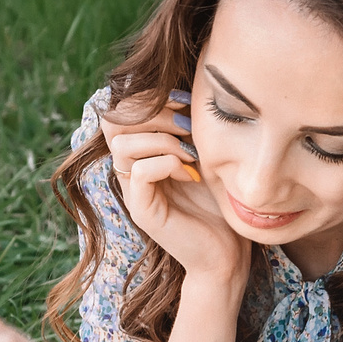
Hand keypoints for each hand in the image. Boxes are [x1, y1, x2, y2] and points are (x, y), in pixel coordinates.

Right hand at [100, 88, 246, 285]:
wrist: (228, 252)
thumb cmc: (220, 202)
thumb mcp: (205, 154)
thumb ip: (188, 127)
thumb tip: (189, 89)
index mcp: (141, 153)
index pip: (120, 111)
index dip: (148, 98)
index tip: (186, 101)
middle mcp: (131, 170)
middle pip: (114, 122)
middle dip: (155, 114)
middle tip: (189, 125)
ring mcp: (134, 192)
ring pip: (122, 145)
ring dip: (161, 140)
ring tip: (190, 152)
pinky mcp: (143, 211)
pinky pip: (139, 172)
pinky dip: (165, 163)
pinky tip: (189, 173)